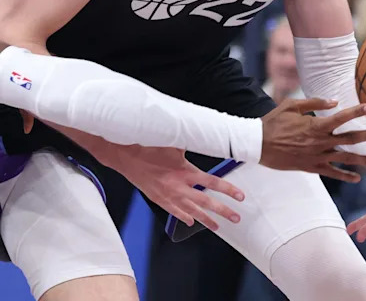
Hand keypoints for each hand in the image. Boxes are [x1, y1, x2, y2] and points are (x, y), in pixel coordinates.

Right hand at [104, 145, 244, 232]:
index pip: (213, 183)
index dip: (229, 190)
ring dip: (206, 220)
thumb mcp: (173, 142)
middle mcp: (179, 186)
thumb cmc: (148, 146)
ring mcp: (168, 196)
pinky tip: (190, 222)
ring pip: (192, 211)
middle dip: (223, 211)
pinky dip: (183, 217)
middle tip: (236, 218)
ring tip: (217, 227)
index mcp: (185, 171)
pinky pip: (174, 212)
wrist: (125, 155)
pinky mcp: (158, 199)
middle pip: (207, 202)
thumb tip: (205, 138)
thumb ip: (190, 143)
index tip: (240, 197)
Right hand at [259, 98, 365, 181]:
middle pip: (350, 139)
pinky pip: (332, 173)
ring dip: (365, 160)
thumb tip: (334, 101)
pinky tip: (357, 178)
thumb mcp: (291, 106)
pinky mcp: (311, 167)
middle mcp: (320, 142)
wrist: (258, 144)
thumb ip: (314, 102)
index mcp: (315, 125)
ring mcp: (317, 156)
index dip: (357, 112)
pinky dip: (345, 176)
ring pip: (346, 159)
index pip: (341, 117)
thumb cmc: (273, 122)